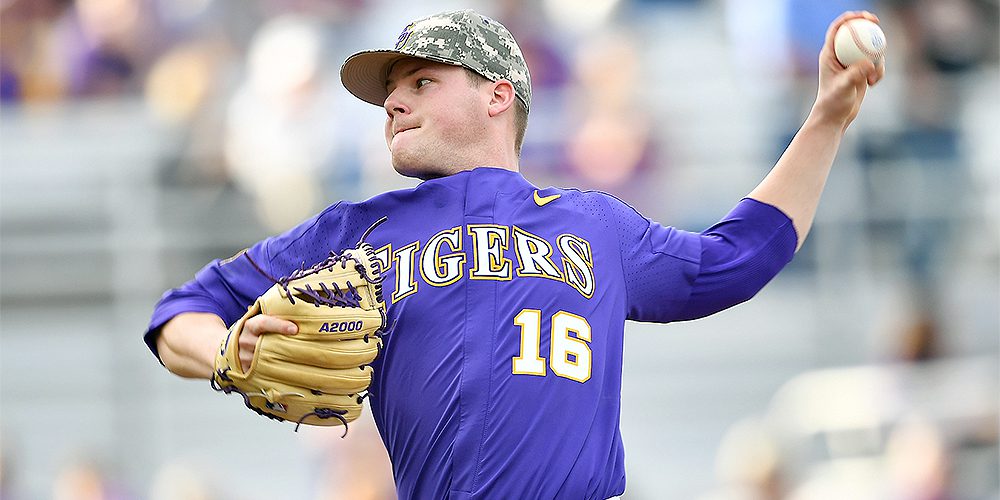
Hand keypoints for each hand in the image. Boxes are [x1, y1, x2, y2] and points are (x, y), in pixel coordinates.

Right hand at [238, 314, 297, 371]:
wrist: (228, 346)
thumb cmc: (251, 332)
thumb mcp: (258, 321)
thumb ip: (273, 318)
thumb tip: (297, 315)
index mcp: (250, 325)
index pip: (263, 323)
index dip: (280, 325)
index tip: (295, 329)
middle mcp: (245, 341)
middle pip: (267, 344)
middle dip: (285, 346)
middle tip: (303, 348)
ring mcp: (243, 357)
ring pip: (266, 360)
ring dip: (281, 360)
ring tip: (298, 361)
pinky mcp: (244, 370)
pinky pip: (261, 372)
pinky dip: (274, 372)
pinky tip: (285, 372)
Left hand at [812, 11, 884, 131]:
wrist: (835, 117)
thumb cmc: (833, 103)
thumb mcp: (844, 88)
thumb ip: (856, 74)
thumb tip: (870, 63)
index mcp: (829, 54)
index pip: (838, 29)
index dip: (850, 18)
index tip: (865, 16)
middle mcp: (839, 55)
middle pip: (855, 33)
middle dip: (867, 25)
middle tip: (877, 23)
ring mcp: (851, 63)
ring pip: (869, 48)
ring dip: (876, 58)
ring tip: (873, 77)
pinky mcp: (860, 71)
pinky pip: (875, 62)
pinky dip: (879, 70)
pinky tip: (873, 83)